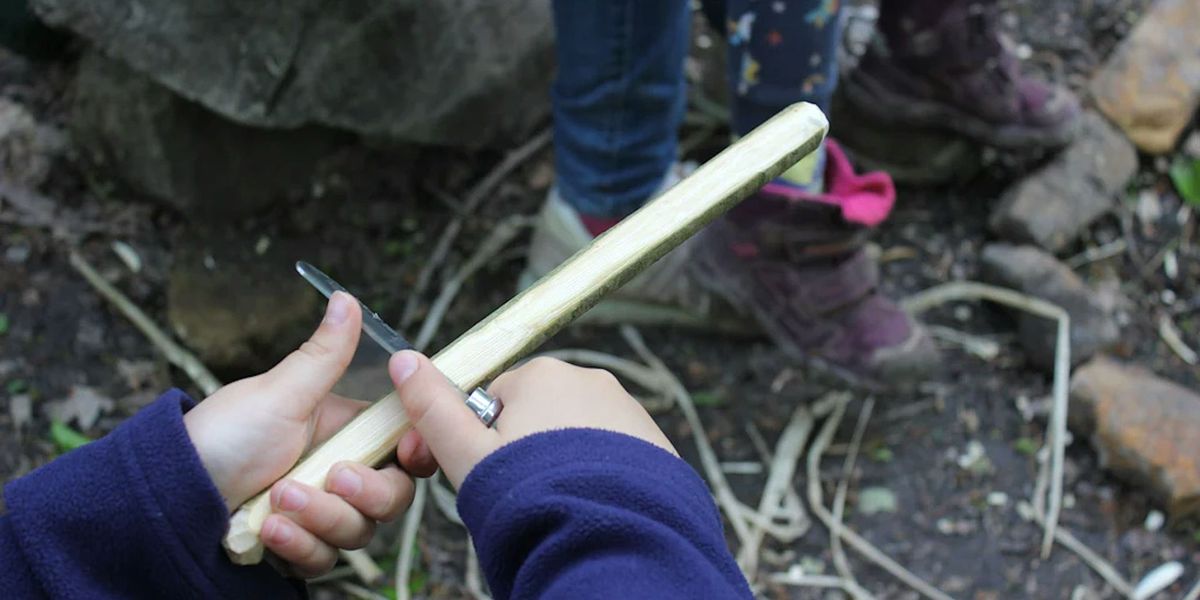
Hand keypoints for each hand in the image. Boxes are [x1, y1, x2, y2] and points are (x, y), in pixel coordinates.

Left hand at [184, 292, 435, 576]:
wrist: (170, 494)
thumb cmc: (222, 435)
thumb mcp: (280, 394)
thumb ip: (325, 355)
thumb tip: (346, 298)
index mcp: (345, 431)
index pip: (404, 446)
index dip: (415, 453)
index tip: (408, 451)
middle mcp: (339, 474)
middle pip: (392, 497)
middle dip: (365, 493)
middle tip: (334, 479)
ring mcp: (321, 515)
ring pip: (359, 532)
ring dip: (320, 518)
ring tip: (277, 499)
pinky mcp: (300, 548)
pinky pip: (323, 559)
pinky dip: (297, 545)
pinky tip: (267, 530)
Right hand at [387, 351, 675, 488]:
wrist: (610, 538)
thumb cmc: (531, 497)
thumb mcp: (467, 454)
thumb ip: (433, 407)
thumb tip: (403, 360)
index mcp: (540, 375)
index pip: (495, 400)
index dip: (480, 441)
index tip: (482, 474)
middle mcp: (589, 381)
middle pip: (538, 415)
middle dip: (523, 451)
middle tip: (518, 494)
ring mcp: (627, 410)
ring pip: (575, 435)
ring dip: (561, 462)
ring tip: (555, 501)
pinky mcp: (655, 442)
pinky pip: (612, 452)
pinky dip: (597, 474)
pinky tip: (588, 502)